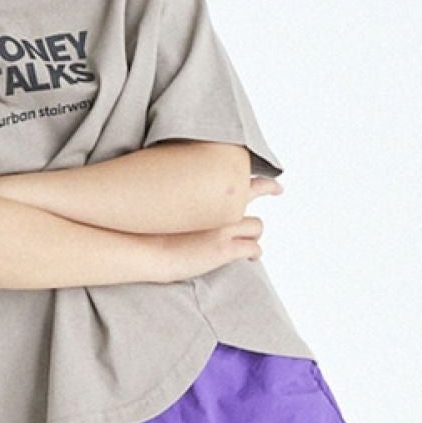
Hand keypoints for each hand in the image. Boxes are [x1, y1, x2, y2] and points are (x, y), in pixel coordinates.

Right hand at [156, 175, 283, 282]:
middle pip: (253, 191)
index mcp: (203, 190)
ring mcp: (225, 227)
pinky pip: (253, 249)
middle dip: (267, 188)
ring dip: (252, 231)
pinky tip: (250, 257)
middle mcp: (219, 205)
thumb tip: (173, 185)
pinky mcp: (226, 249)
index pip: (233, 171)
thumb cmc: (145, 224)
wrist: (144, 247)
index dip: (245, 167)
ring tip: (247, 237)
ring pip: (256, 225)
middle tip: (277, 188)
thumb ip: (177, 190)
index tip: (256, 165)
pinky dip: (253, 253)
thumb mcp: (162, 198)